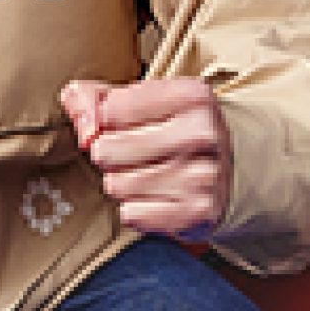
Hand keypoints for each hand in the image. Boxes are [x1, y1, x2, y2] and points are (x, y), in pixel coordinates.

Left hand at [61, 78, 231, 241]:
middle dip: (108, 153)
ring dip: (120, 182)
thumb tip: (83, 125)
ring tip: (145, 173)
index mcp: (190, 96)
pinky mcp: (197, 214)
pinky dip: (135, 209)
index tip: (123, 123)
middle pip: (105, 150)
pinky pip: (131, 214)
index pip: (109, 111)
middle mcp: (202, 134)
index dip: (103, 120)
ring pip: (115, 185)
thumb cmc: (167, 127)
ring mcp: (204, 177)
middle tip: (131, 152)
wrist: (227, 170)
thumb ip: (91, 98)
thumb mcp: (135, 97)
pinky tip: (154, 196)